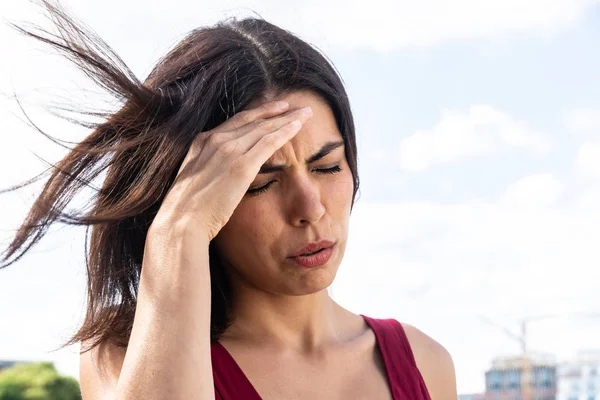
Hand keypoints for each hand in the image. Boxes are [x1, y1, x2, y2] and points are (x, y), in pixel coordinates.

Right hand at [151, 100, 312, 241]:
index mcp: (202, 142)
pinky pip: (269, 142)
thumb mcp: (195, 181)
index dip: (258, 113)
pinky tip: (299, 126)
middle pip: (254, 120)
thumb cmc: (187, 211)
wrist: (180, 222)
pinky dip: (286, 131)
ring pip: (265, 127)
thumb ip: (210, 171)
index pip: (237, 121)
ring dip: (288, 118)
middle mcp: (215, 140)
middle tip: (297, 105)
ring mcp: (229, 150)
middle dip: (277, 111)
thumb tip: (222, 176)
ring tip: (305, 112)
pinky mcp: (242, 165)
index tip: (275, 108)